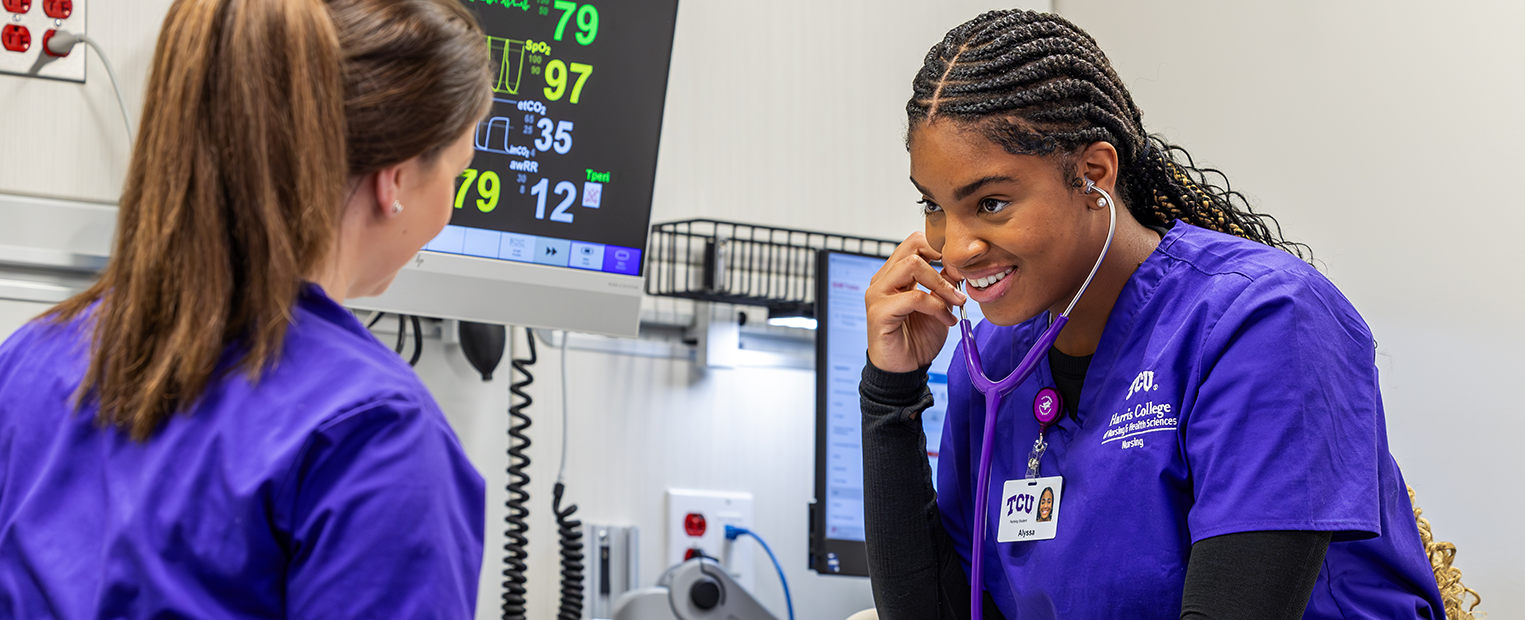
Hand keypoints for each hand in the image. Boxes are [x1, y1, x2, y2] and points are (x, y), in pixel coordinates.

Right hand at [865, 232, 966, 372]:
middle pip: (913, 247)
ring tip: (956, 302)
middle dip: (943, 261)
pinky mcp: (879, 312)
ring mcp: (878, 294)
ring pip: (912, 266)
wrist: (904, 370)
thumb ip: (945, 284)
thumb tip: (958, 265)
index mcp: (895, 274)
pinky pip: (914, 298)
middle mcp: (883, 280)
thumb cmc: (917, 338)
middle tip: (961, 280)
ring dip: (941, 284)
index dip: (941, 249)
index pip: (916, 243)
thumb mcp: (940, 305)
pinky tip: (946, 320)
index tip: (962, 268)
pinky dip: (936, 307)